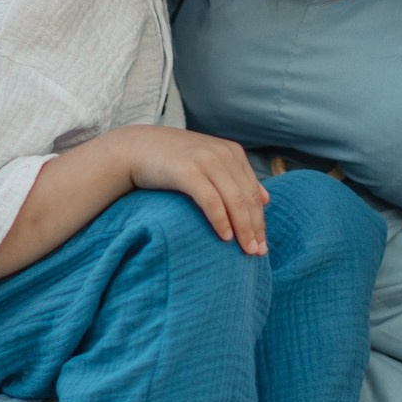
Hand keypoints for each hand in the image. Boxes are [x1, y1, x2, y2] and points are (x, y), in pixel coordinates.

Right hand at [117, 127, 268, 254]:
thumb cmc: (173, 161)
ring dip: (243, 228)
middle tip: (259, 252)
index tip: (263, 243)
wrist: (135, 148)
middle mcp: (223, 154)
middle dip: (255, 227)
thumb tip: (267, 198)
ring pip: (234, 200)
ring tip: (248, 250)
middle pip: (247, 197)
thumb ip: (236, 176)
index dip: (260, 219)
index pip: (254, 191)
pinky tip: (225, 237)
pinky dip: (221, 220)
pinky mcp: (188, 171)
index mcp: (232, 152)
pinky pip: (211, 200)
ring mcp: (206, 161)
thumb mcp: (209, 162)